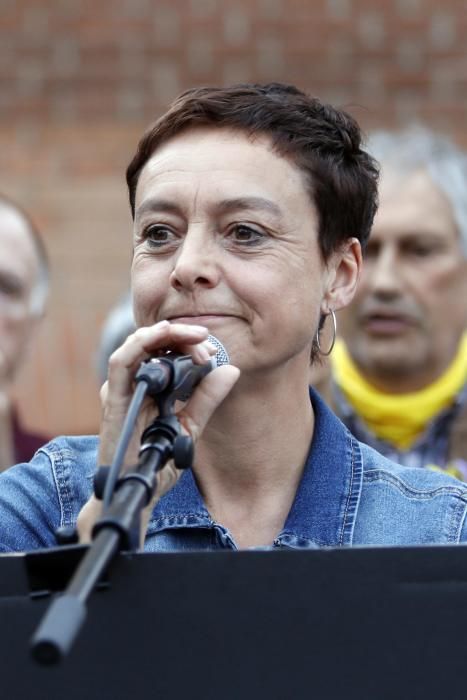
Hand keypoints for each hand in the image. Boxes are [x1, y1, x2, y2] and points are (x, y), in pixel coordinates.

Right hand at [77, 321, 239, 543]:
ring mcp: (121, 389)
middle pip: (153, 342)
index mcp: (149, 386)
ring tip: (195, 337)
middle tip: (206, 342)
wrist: (140, 491)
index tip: (212, 352)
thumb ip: (207, 398)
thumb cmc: (158, 461)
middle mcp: (133, 383)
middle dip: (182, 336)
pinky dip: (141, 343)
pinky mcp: (113, 399)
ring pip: (137, 344)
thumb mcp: (191, 425)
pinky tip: (163, 335)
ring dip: (167, 334)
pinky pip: (121, 362)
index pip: (165, 350)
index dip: (189, 343)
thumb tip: (231, 370)